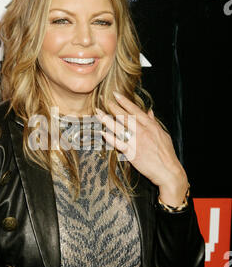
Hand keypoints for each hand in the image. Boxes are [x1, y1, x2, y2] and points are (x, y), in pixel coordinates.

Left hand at [95, 92, 188, 206]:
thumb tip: (150, 112)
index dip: (125, 102)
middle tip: (103, 100)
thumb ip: (154, 122)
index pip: (136, 110)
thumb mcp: (163, 134)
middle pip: (125, 117)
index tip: (116, 95)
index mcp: (151, 126)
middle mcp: (143, 132)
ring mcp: (137, 143)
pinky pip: (119, 144)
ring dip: (107, 120)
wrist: (168, 171)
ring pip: (119, 128)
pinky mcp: (132, 154)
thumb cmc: (167, 154)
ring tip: (98, 113)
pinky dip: (110, 138)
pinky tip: (102, 133)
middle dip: (113, 107)